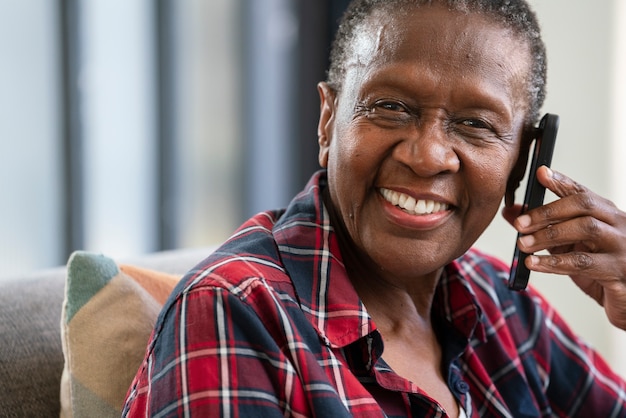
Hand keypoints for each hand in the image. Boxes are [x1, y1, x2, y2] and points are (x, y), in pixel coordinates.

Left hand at [502, 166, 625, 329]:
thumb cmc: (599, 269)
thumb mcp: (569, 246)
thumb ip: (543, 228)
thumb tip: (511, 213)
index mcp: (606, 215)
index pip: (582, 193)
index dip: (561, 182)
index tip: (540, 173)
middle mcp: (618, 225)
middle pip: (583, 206)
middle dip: (547, 212)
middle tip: (519, 224)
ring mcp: (621, 247)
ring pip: (585, 229)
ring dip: (548, 235)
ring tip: (522, 244)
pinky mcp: (617, 272)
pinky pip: (583, 263)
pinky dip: (554, 262)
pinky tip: (534, 264)